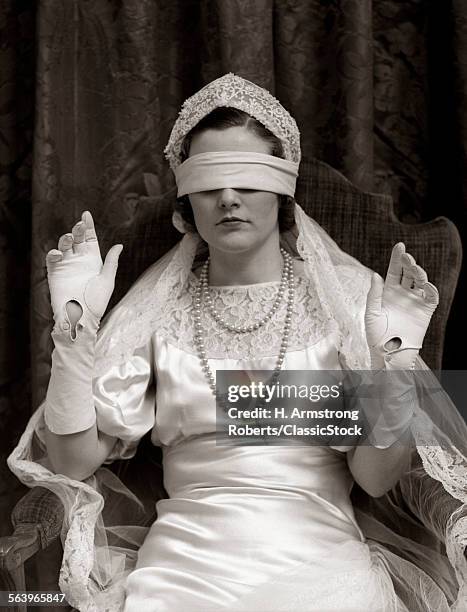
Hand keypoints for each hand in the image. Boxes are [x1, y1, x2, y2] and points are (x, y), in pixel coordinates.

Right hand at [46, 211, 122, 335]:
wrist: (82, 317)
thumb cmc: (96, 301)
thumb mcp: (107, 280)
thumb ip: (111, 262)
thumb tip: (119, 245)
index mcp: (93, 260)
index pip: (89, 239)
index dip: (88, 226)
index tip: (86, 214)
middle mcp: (79, 260)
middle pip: (77, 239)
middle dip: (78, 230)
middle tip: (81, 225)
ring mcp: (66, 265)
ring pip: (64, 245)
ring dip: (66, 239)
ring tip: (71, 238)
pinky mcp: (55, 273)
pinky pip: (52, 259)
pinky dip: (54, 253)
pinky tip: (59, 253)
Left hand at [365, 243, 438, 369]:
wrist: (388, 352)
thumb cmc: (376, 335)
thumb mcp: (371, 312)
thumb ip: (374, 294)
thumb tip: (376, 274)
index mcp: (388, 292)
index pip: (395, 271)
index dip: (397, 258)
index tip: (400, 245)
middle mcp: (402, 294)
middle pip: (408, 273)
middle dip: (408, 262)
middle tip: (406, 256)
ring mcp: (414, 302)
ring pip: (420, 281)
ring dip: (419, 272)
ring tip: (414, 268)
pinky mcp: (425, 311)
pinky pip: (431, 296)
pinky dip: (430, 289)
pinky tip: (425, 284)